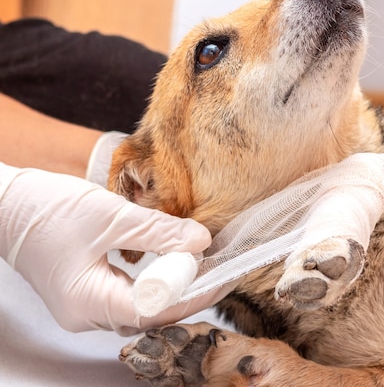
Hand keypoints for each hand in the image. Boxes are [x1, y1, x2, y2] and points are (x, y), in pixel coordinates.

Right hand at [0, 163, 212, 334]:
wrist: (6, 205)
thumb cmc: (47, 209)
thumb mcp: (110, 216)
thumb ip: (158, 231)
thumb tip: (201, 240)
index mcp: (89, 303)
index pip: (157, 310)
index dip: (196, 294)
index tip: (225, 275)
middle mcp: (87, 315)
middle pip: (152, 313)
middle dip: (189, 291)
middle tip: (221, 268)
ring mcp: (85, 307)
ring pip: (142, 306)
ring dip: (174, 286)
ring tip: (204, 265)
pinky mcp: (87, 294)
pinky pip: (130, 296)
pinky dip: (155, 281)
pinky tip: (173, 264)